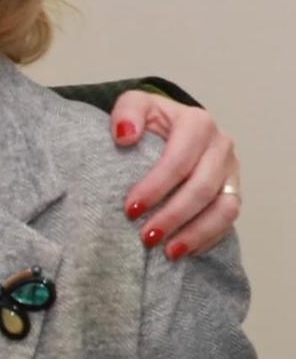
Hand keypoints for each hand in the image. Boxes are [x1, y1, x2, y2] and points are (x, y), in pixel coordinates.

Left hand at [110, 91, 239, 257]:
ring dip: (195, 233)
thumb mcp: (135, 106)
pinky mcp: (233, 192)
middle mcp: (221, 146)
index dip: (156, 187)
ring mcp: (231, 171)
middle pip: (203, 187)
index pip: (180, 160)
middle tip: (146, 237)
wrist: (169, 129)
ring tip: (168, 252)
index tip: (131, 209)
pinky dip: (207, 238)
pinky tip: (183, 251)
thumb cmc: (149, 121)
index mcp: (198, 123)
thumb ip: (127, 112)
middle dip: (173, 215)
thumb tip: (125, 136)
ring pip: (224, 208)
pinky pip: (228, 221)